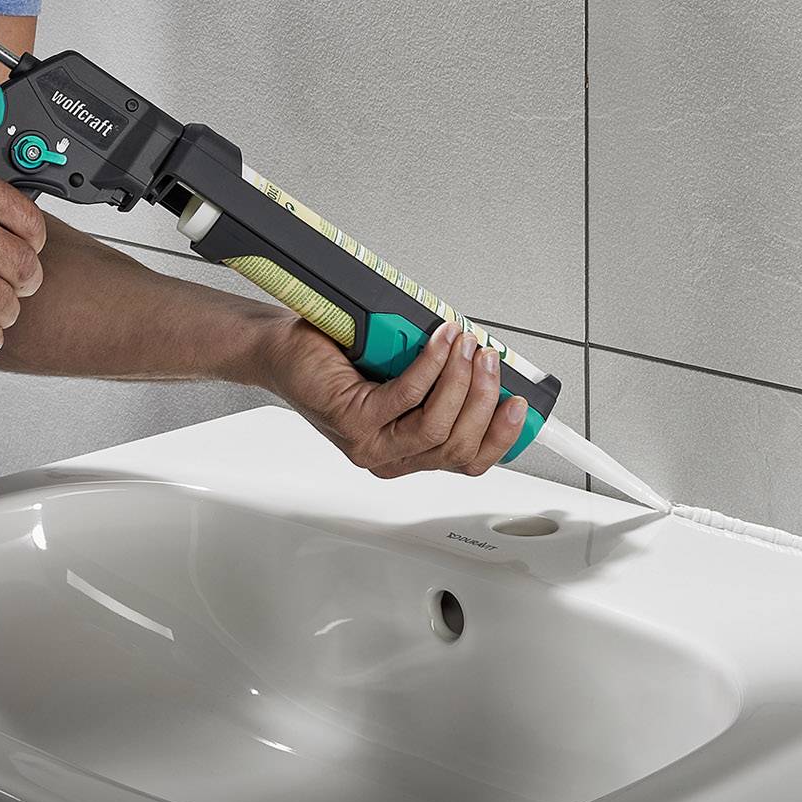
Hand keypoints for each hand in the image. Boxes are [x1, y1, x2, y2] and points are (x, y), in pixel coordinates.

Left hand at [261, 316, 528, 477]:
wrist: (283, 351)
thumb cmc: (338, 361)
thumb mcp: (404, 377)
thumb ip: (442, 384)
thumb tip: (488, 367)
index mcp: (407, 454)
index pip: (467, 461)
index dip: (500, 437)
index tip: (518, 405)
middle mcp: (388, 457)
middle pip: (458, 445)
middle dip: (484, 398)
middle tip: (488, 358)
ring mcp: (369, 443)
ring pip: (436, 427)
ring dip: (461, 380)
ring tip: (467, 345)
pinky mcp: (353, 418)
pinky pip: (407, 397)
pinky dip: (432, 365)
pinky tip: (441, 340)